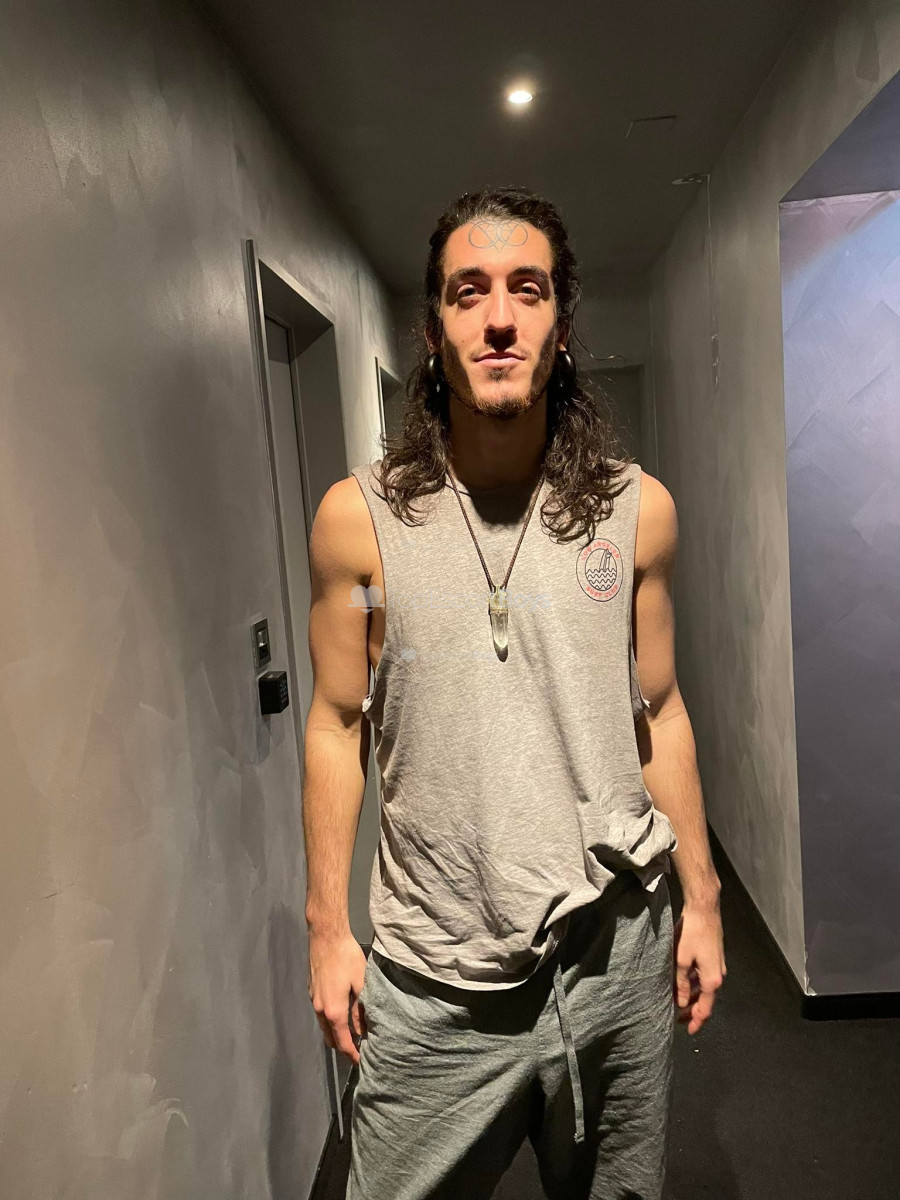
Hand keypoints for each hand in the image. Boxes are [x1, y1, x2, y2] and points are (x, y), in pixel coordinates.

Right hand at [308, 930, 368, 1064]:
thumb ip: (361, 1010)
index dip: (352, 1054)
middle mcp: (320, 1009)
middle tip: (358, 1048)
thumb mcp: (361, 983)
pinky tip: (342, 1013)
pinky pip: (321, 1014)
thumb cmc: (346, 957)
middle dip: (343, 1047)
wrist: (326, 936)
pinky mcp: (312, 990)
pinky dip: (330, 1021)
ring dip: (336, 1033)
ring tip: (352, 1032)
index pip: (342, 1042)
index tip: (361, 1062)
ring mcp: (313, 1000)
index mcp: (334, 1011)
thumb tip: (363, 1031)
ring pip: (324, 1026)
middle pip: (330, 1038)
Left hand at [672, 897, 725, 1034]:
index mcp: (712, 980)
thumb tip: (680, 1001)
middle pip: (706, 1000)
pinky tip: (683, 984)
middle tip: (680, 1020)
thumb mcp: (681, 960)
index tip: (688, 1030)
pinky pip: (705, 977)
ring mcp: (718, 965)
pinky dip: (695, 984)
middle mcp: (718, 975)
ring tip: (679, 1003)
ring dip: (693, 997)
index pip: (705, 1009)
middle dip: (693, 1011)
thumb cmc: (693, 932)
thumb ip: (680, 983)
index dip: (696, 1021)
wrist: (704, 909)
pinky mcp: (714, 956)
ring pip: (705, 989)